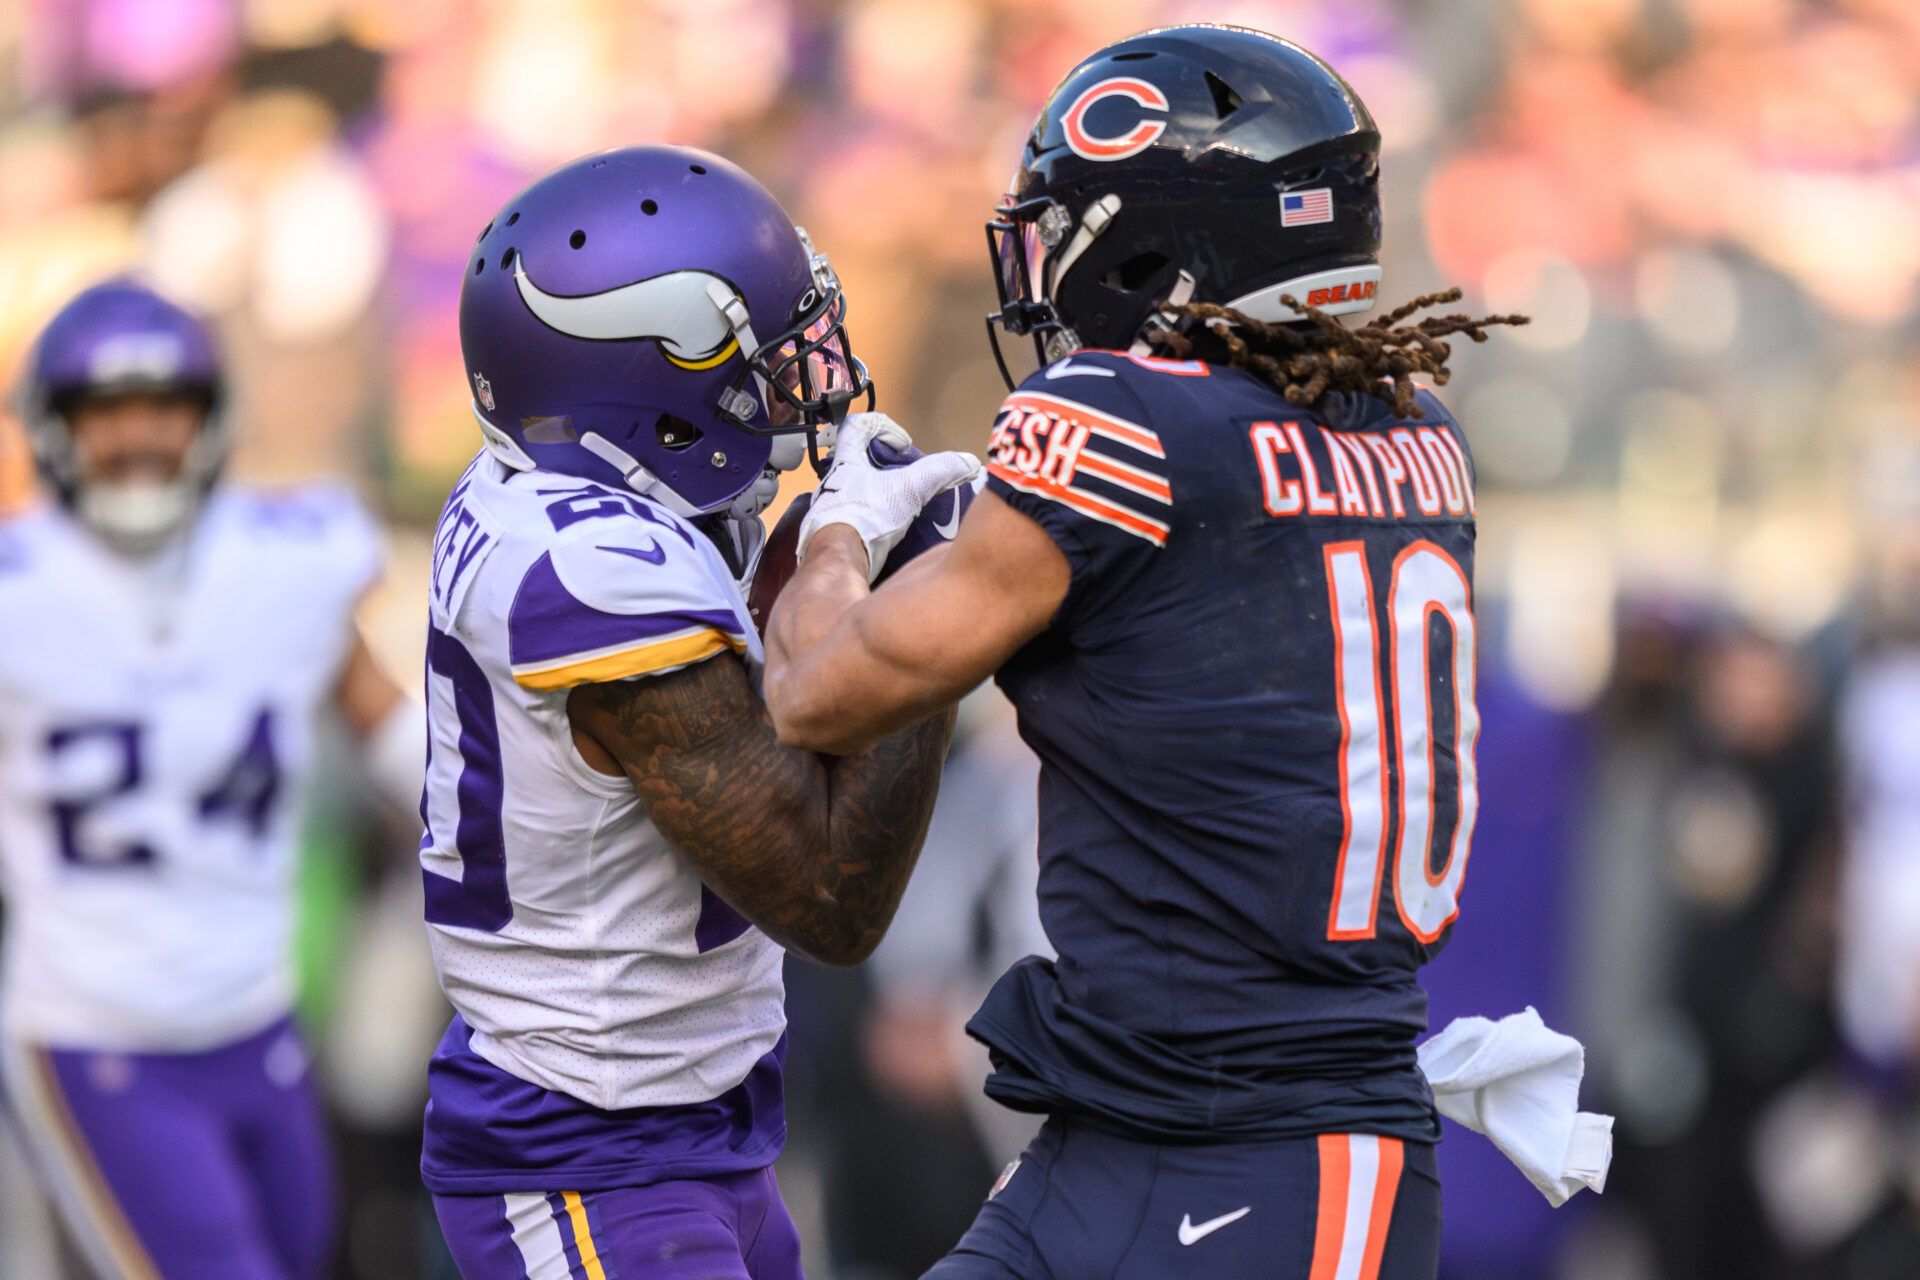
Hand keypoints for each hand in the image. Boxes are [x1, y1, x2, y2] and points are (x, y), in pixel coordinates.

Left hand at [796, 413, 979, 582]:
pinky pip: (854, 517)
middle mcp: (834, 481)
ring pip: (854, 489)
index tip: (901, 444)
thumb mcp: (909, 489)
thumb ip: (938, 472)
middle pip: (857, 460)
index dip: (882, 426)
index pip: (856, 426)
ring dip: (877, 493)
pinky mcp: (832, 532)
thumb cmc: (864, 518)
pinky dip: (871, 519)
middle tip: (905, 475)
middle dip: (883, 465)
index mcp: (847, 461)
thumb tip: (966, 462)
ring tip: (899, 505)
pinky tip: (887, 530)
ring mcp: (830, 507)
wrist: (838, 560)